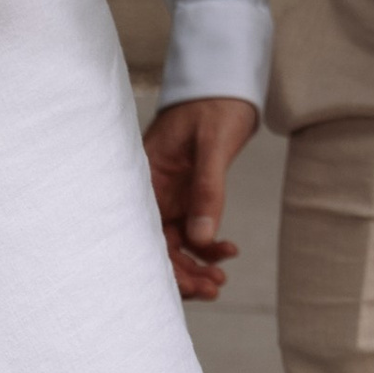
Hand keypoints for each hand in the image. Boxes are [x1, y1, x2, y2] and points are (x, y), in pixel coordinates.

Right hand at [145, 96, 255, 301]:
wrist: (227, 84)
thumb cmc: (214, 104)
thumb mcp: (213, 144)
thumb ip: (208, 189)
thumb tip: (203, 238)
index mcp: (146, 176)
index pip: (145, 231)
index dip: (163, 263)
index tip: (187, 284)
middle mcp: (153, 189)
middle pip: (158, 243)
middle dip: (183, 272)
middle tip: (212, 289)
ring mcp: (169, 194)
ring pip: (176, 242)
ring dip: (197, 265)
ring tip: (220, 280)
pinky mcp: (186, 194)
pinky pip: (192, 229)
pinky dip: (209, 245)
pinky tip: (228, 251)